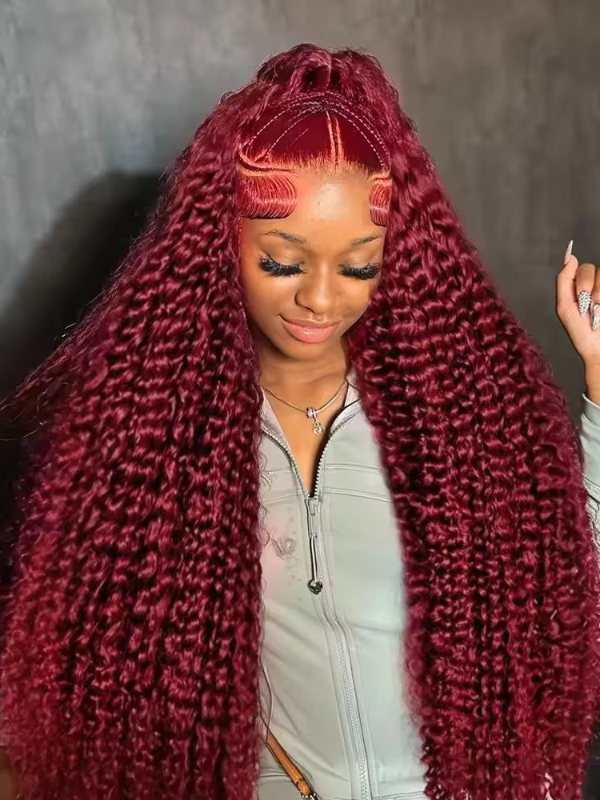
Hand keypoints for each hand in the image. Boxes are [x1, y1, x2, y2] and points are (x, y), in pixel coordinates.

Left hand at [556, 241, 599, 371]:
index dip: (578, 278)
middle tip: (586, 304)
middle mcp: (595, 285)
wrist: (599, 348)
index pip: (579, 267)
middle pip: (591, 267)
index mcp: (579, 287)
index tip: (578, 293)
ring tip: (597, 310)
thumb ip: (564, 280)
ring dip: (598, 293)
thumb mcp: (565, 306)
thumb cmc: (582, 333)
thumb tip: (570, 257)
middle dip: (585, 286)